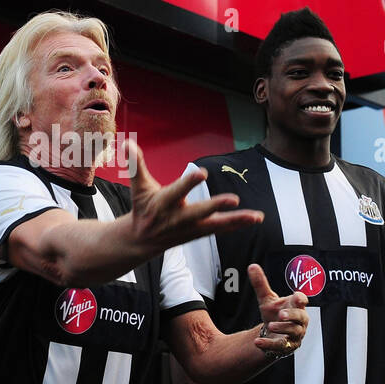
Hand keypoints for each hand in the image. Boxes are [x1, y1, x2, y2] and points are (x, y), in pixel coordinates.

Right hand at [124, 141, 261, 252]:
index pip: (177, 191)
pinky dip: (237, 224)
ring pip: (216, 225)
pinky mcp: (198, 233)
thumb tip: (127, 143)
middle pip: (199, 212)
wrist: (141, 240)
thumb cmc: (142, 207)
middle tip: (234, 199)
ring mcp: (190, 228)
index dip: (189, 183)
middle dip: (216, 206)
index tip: (202, 172)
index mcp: (163, 203)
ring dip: (236, 220)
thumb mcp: (138, 187)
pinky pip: (220, 229)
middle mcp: (178, 218)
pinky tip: (255, 219)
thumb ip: (136, 165)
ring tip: (257, 216)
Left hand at [248, 264, 306, 356]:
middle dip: (292, 315)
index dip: (301, 299)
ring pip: (293, 331)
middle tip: (282, 313)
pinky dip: (269, 344)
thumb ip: (260, 284)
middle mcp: (299, 321)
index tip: (297, 297)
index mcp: (296, 306)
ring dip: (282, 328)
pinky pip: (280, 346)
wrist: (271, 333)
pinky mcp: (287, 347)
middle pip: (301, 317)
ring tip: (270, 325)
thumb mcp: (266, 299)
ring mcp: (295, 334)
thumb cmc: (274, 313)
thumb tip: (252, 266)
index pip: (302, 301)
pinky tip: (258, 342)